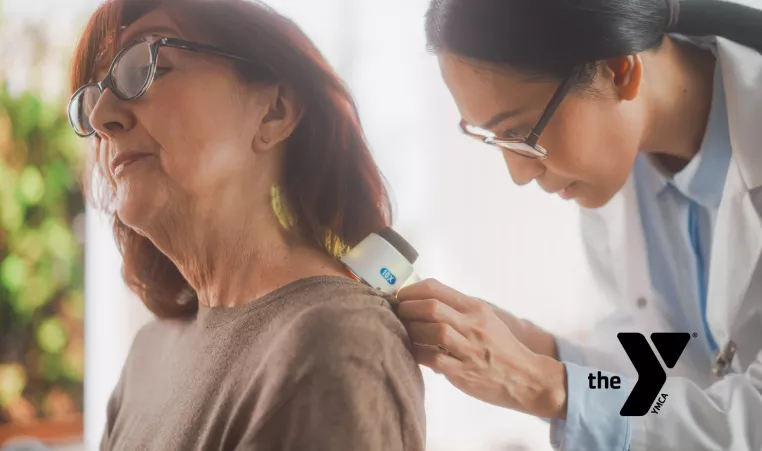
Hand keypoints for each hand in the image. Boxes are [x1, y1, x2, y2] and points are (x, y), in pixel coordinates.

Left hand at [397, 278, 567, 418]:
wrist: (526, 378)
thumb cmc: (502, 348)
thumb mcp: (486, 319)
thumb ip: (459, 310)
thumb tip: (424, 301)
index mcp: (476, 309)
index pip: (437, 289)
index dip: (412, 290)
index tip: (401, 296)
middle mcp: (473, 326)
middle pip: (431, 308)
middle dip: (407, 308)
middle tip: (398, 313)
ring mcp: (469, 349)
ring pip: (432, 331)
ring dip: (410, 330)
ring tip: (403, 331)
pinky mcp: (463, 372)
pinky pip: (433, 359)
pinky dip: (417, 353)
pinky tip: (412, 352)